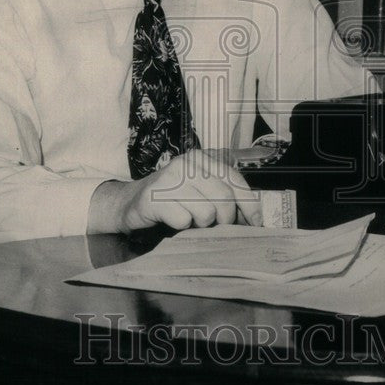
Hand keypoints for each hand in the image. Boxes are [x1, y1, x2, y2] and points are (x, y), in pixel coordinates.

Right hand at [89, 150, 261, 234]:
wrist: (128, 203)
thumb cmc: (172, 199)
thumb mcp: (200, 189)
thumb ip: (225, 195)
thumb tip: (255, 216)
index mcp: (201, 158)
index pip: (235, 180)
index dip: (249, 204)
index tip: (256, 223)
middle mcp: (186, 163)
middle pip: (224, 198)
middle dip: (224, 219)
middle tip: (214, 225)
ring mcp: (169, 178)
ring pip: (206, 212)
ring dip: (201, 224)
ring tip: (189, 219)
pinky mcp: (155, 197)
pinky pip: (184, 220)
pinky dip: (181, 226)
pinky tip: (172, 220)